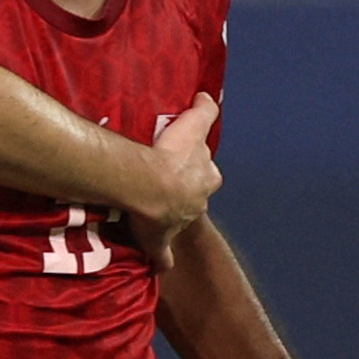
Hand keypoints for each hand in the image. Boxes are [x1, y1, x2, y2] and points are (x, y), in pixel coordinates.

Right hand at [123, 92, 218, 266]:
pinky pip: (163, 255)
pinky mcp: (161, 241)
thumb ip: (205, 109)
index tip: (184, 164)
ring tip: (153, 211)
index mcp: (206, 179)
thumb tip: (207, 95)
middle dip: (186, 193)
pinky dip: (163, 259)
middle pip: (195, 197)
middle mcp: (198, 203)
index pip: (206, 172)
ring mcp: (180, 224)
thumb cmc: (172, 154)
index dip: (197, 168)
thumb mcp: (194, 124)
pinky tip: (159, 263)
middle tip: (167, 185)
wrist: (151, 184)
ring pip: (180, 221)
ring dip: (171, 218)